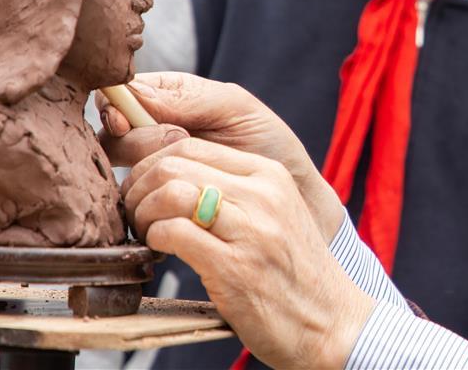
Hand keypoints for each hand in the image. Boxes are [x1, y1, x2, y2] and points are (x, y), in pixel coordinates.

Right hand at [98, 72, 342, 238]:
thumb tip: (132, 93)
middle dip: (140, 139)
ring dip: (145, 170)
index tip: (127, 121)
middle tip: (179, 144)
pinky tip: (169, 203)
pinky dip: (142, 201)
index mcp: (170, 96)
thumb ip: (189, 98)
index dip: (115, 106)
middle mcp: (155, 130)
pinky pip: (131, 199)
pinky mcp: (157, 201)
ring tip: (188, 173)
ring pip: (119, 167)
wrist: (291, 196)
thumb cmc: (270, 144)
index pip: (121, 93)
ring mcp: (155, 167)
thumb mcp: (237, 108)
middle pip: (114, 132)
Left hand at [123, 138, 373, 369]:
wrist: (331, 322)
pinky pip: (173, 233)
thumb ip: (236, 192)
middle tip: (136, 214)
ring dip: (144, 214)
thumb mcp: (276, 214)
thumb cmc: (295, 273)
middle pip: (173, 163)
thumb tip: (174, 179)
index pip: (191, 145)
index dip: (152, 164)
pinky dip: (154, 240)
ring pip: (170, 191)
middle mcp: (262, 194)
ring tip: (148, 235)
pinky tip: (161, 254)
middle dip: (139, 188)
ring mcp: (250, 229)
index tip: (144, 190)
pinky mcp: (234, 266)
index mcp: (270, 175)